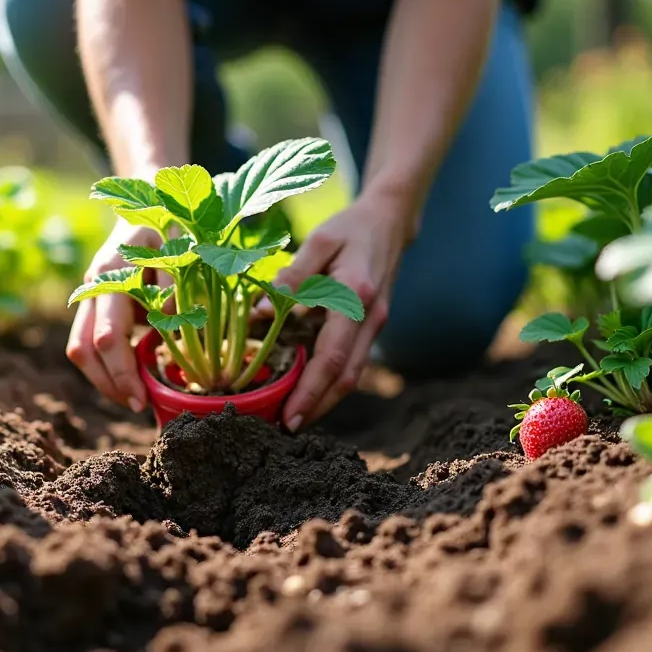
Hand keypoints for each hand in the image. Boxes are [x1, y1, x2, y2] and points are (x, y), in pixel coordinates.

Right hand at [67, 221, 161, 411]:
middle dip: (109, 384)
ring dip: (102, 378)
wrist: (148, 197)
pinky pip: (88, 341)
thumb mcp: (180, 245)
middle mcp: (92, 286)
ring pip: (79, 348)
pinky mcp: (95, 302)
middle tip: (139, 406)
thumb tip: (168, 326)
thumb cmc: (171, 223)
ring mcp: (89, 294)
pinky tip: (130, 377)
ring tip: (133, 397)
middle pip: (83, 349)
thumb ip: (174, 284)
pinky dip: (105, 365)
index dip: (123, 373)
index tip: (144, 398)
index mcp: (110, 274)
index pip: (107, 338)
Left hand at [276, 196, 412, 430]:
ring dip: (324, 401)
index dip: (310, 392)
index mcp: (356, 299)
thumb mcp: (319, 242)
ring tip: (291, 419)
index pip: (333, 357)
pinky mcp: (370, 328)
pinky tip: (306, 391)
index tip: (289, 417)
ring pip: (351, 375)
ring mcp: (374, 326)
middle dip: (317, 408)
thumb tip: (260, 312)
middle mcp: (370, 319)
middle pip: (346, 378)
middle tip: (284, 430)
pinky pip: (351, 362)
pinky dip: (330, 382)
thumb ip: (293, 277)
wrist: (390, 222)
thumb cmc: (349, 229)